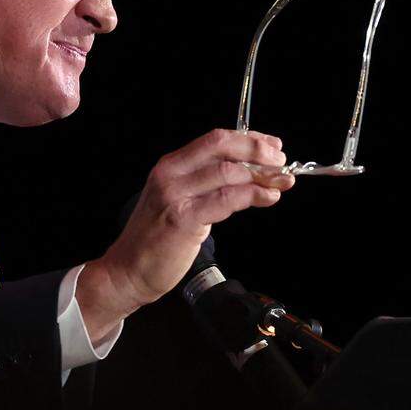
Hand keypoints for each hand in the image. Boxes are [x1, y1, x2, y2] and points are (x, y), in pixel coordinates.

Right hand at [77, 129, 294, 340]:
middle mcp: (170, 174)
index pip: (214, 139)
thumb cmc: (156, 238)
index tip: (272, 146)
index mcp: (170, 165)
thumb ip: (206, 185)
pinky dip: (253, 196)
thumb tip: (249, 173)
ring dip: (262, 176)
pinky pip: (226, 199)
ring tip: (282, 183)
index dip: (248, 139)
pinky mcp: (183, 219)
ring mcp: (175, 195)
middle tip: (281, 161)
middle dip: (258, 150)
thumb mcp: (178, 200)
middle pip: (222, 147)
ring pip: (228, 172)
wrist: (129, 270)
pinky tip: (268, 198)